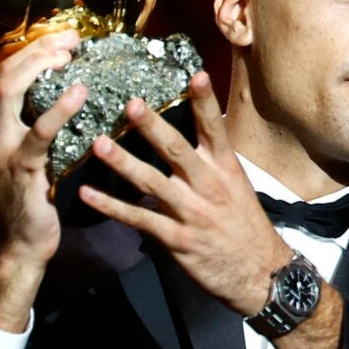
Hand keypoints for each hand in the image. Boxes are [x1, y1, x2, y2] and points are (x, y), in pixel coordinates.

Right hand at [0, 7, 86, 330]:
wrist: (18, 241)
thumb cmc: (26, 192)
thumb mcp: (19, 149)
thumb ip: (27, 119)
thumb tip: (59, 83)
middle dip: (33, 47)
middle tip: (67, 36)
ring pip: (10, 92)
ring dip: (41, 65)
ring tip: (69, 53)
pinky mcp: (21, 168)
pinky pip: (40, 132)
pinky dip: (60, 109)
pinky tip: (79, 93)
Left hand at [78, 72, 292, 315]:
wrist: (260, 274)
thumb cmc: (246, 227)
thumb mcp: (237, 187)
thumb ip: (210, 164)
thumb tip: (187, 138)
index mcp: (225, 168)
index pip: (215, 128)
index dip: (205, 101)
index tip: (196, 74)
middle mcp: (208, 186)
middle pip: (177, 150)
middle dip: (153, 126)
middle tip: (131, 104)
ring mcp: (191, 212)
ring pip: (153, 183)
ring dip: (123, 163)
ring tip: (98, 144)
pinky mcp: (177, 239)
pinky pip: (139, 219)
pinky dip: (111, 207)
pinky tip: (88, 194)